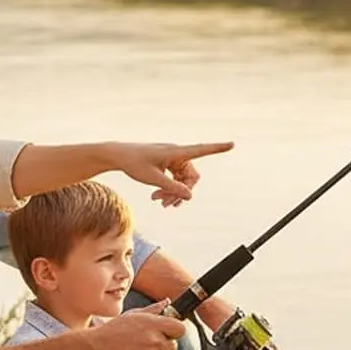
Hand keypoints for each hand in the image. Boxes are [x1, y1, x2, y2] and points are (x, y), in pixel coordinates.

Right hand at [84, 304, 185, 349]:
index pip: (180, 329)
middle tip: (149, 343)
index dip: (175, 331)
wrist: (96, 349)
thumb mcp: (133, 315)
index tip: (168, 332)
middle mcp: (154, 341)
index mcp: (153, 324)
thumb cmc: (114, 330)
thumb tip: (167, 302)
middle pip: (173, 347)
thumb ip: (153, 310)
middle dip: (164, 346)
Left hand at [110, 141, 232, 206]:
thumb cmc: (133, 163)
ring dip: (173, 193)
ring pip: (182, 180)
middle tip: (166, 205)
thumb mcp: (153, 178)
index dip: (217, 148)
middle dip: (181, 192)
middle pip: (191, 176)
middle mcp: (176, 154)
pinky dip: (169, 189)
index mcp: (175, 152)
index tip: (232, 144)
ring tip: (159, 202)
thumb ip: (172, 188)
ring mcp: (172, 159)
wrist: (118, 156)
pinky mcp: (167, 164)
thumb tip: (190, 196)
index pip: (200, 150)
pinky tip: (158, 198)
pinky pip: (175, 179)